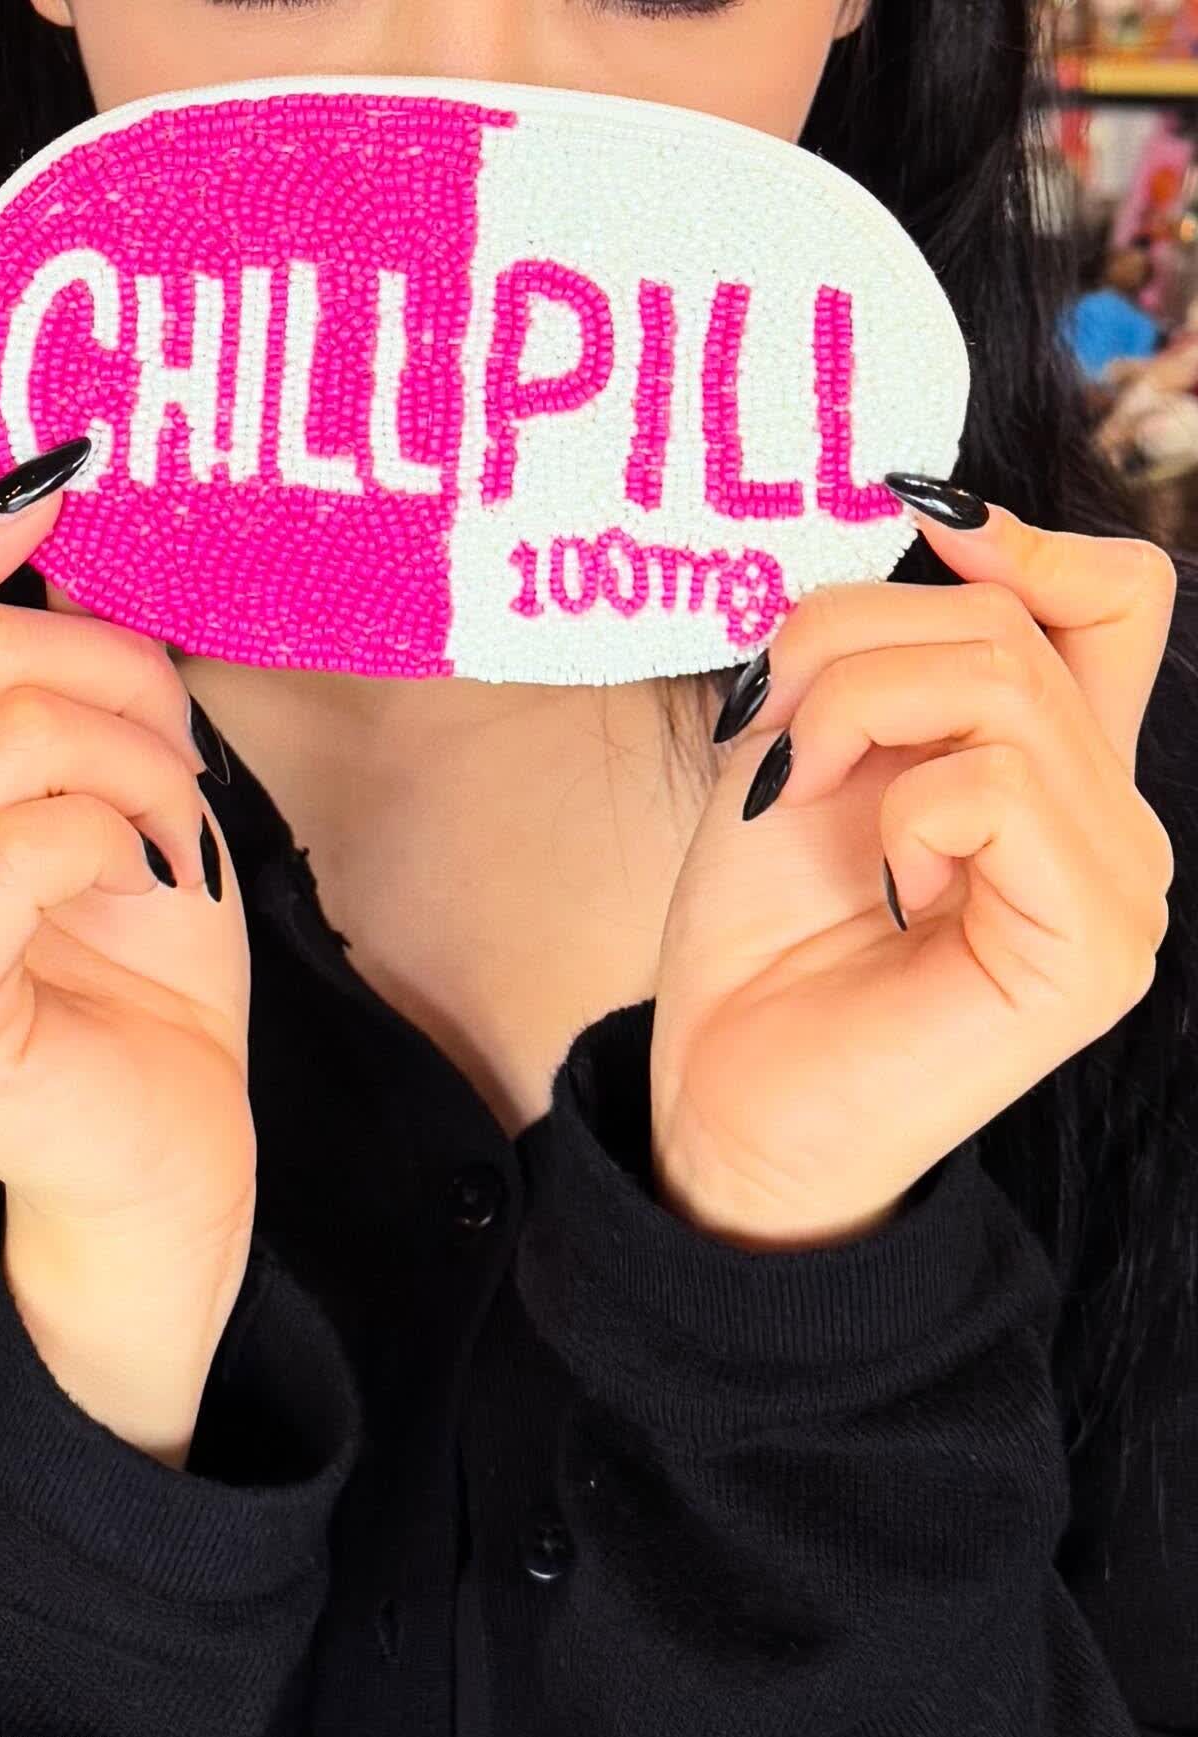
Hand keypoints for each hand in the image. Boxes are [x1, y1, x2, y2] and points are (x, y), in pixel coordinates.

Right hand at [0, 461, 253, 1460]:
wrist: (172, 1142)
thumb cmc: (147, 965)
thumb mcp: (122, 786)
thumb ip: (69, 675)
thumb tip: (50, 509)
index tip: (53, 484)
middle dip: (123, 687)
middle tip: (181, 767)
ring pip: (17, 739)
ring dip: (146, 776)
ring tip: (171, 850)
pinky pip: (30, 841)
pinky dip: (130, 845)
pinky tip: (152, 899)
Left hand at [650, 490, 1175, 1250]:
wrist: (728, 1098)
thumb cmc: (762, 939)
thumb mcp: (802, 750)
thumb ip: (883, 655)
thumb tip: (944, 528)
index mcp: (1052, 771)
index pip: (1114, 599)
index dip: (1022, 543)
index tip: (916, 536)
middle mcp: (1108, 822)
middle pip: (1017, 626)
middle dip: (851, 642)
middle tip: (773, 729)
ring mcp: (1117, 887)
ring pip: (1009, 689)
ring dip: (856, 710)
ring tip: (798, 794)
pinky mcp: (1096, 949)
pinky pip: (1005, 788)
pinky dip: (903, 812)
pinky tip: (884, 887)